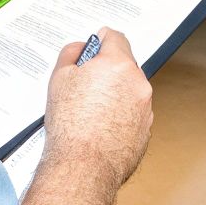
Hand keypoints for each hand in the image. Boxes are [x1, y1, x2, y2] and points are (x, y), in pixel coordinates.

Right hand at [41, 28, 152, 187]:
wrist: (83, 166)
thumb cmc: (70, 125)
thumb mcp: (59, 78)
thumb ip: (71, 54)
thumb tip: (80, 49)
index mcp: (118, 65)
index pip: (115, 38)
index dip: (101, 40)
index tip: (94, 47)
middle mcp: (138, 83)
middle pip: (124, 65)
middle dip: (107, 70)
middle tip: (85, 84)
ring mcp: (145, 108)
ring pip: (130, 90)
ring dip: (115, 93)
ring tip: (90, 111)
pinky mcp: (146, 130)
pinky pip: (133, 113)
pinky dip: (121, 115)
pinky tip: (101, 127)